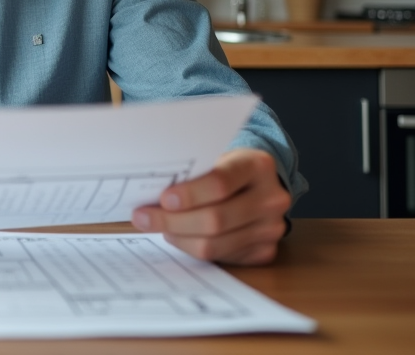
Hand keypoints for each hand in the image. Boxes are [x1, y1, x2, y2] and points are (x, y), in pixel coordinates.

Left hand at [130, 148, 290, 264]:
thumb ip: (193, 172)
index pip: (221, 182)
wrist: (261, 183)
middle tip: (143, 218)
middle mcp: (271, 198)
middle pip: (216, 219)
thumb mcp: (216, 156)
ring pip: (215, 244)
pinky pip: (221, 258)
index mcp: (258, 166)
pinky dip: (193, 248)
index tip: (163, 199)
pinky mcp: (265, 251)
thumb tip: (150, 193)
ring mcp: (271, 228)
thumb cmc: (227, 167)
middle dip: (173, 221)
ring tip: (159, 228)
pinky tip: (179, 236)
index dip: (190, 194)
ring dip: (179, 238)